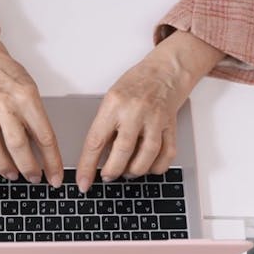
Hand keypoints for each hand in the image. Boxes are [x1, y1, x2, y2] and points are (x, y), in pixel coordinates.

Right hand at [0, 27, 62, 184]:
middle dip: (29, 168)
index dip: (52, 162)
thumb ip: (37, 119)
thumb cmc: (8, 76)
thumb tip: (44, 153)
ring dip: (4, 167)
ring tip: (13, 174)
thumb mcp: (31, 91)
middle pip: (18, 145)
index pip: (44, 136)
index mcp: (26, 98)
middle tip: (35, 178)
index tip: (55, 177)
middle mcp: (4, 105)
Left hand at [77, 31, 223, 190]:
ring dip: (134, 171)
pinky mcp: (171, 126)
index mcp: (114, 103)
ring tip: (127, 171)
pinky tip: (148, 166)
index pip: (96, 141)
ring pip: (146, 156)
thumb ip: (105, 127)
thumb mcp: (111, 100)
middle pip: (122, 152)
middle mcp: (135, 111)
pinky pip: (166, 155)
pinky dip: (156, 167)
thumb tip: (96, 160)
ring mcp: (155, 119)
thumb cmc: (135, 85)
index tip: (83, 183)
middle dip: (112, 171)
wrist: (166, 70)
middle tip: (108, 176)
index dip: (87, 167)